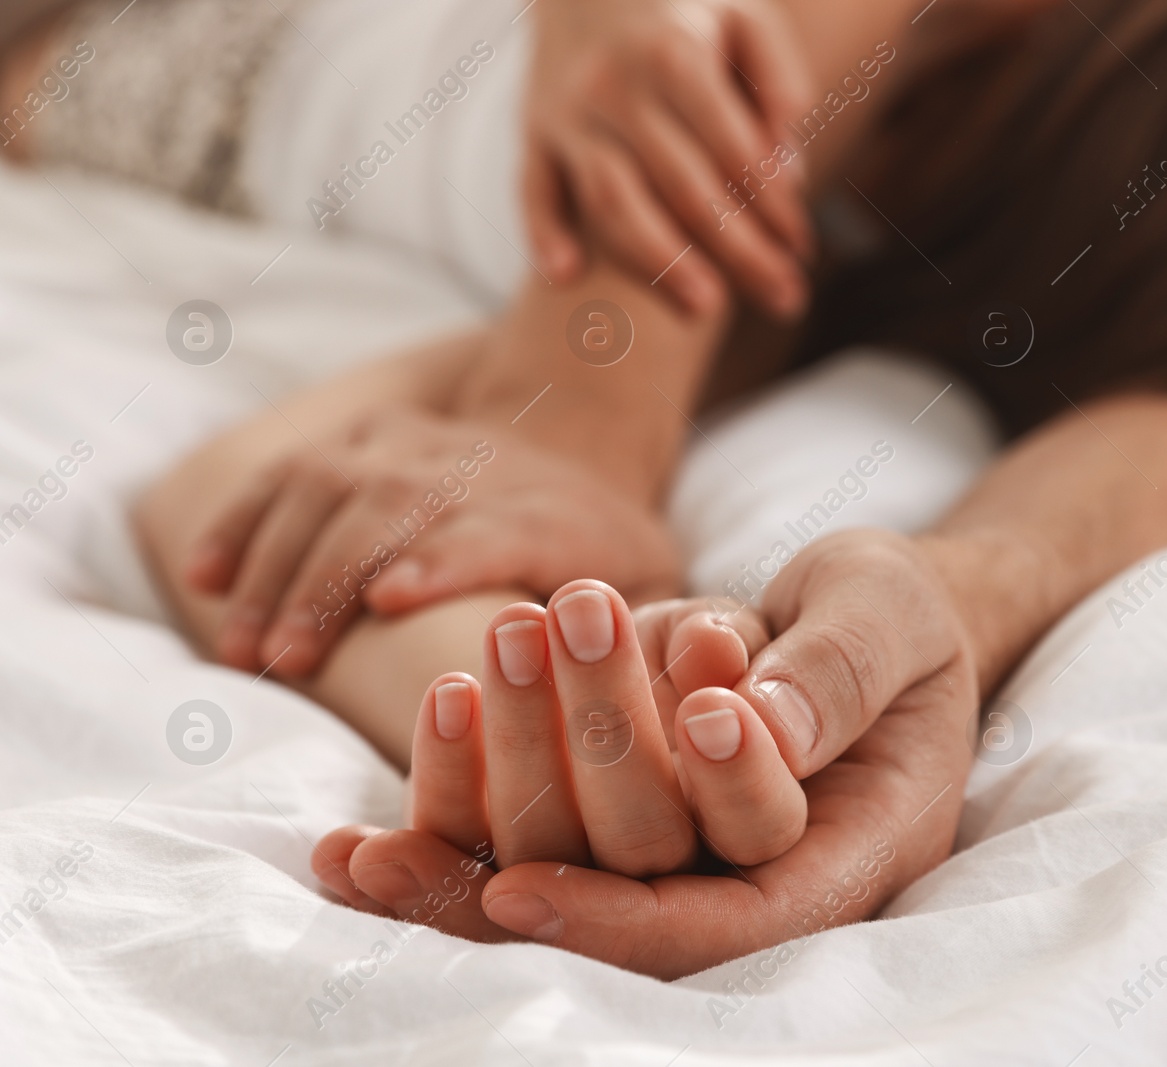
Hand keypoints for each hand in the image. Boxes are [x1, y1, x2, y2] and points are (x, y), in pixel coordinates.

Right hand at [186, 407, 680, 677]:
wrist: (582, 444)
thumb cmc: (611, 553)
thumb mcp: (655, 587)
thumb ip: (646, 636)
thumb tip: (635, 693)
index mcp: (553, 517)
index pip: (493, 529)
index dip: (441, 558)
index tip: (389, 598)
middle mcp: (480, 471)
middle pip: (394, 513)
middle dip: (330, 582)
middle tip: (283, 663)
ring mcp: (419, 444)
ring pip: (332, 489)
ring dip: (277, 566)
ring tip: (242, 649)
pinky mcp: (375, 432)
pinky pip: (295, 468)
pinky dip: (245, 517)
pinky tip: (203, 575)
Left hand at [313, 529, 981, 977]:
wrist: (864, 617)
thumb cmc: (893, 613)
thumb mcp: (889, 612)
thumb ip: (838, 667)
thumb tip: (760, 721)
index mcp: (845, 853)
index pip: (735, 921)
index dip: (629, 920)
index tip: (529, 883)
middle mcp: (751, 871)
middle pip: (636, 884)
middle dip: (565, 779)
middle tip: (521, 639)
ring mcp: (676, 847)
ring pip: (563, 867)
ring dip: (488, 794)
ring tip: (446, 693)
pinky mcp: (615, 817)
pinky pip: (518, 846)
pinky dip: (441, 835)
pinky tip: (342, 850)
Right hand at [524, 0, 814, 318]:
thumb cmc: (684, 9)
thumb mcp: (745, 16)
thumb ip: (779, 80)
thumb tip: (789, 166)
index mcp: (675, 51)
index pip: (735, 148)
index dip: (775, 206)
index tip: (804, 250)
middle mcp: (616, 84)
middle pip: (684, 187)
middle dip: (740, 251)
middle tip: (785, 299)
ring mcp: (568, 111)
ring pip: (611, 200)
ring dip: (658, 263)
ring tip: (705, 311)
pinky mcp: (533, 130)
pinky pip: (532, 187)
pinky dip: (543, 232)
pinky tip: (566, 278)